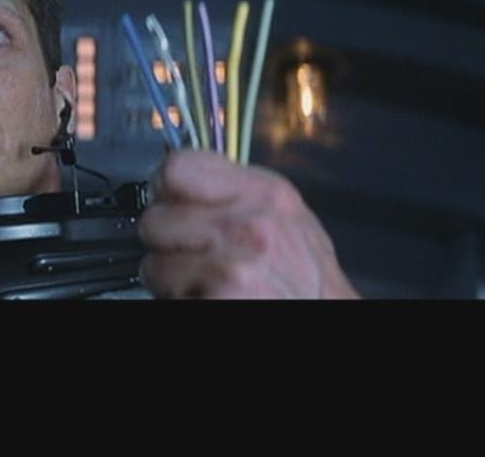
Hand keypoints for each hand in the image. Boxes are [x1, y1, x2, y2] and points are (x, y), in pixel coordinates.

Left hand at [139, 151, 359, 298]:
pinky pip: (168, 295)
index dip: (164, 190)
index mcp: (264, 194)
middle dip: (166, 243)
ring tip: (207, 282)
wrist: (330, 314)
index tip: (169, 203)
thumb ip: (234, 193)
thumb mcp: (285, 216)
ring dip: (172, 279)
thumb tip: (178, 180)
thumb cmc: (307, 277)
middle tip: (193, 257)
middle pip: (156, 219)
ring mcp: (235, 264)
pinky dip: (182, 301)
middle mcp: (250, 224)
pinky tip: (213, 298)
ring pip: (154, 264)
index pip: (177, 169)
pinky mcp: (223, 297)